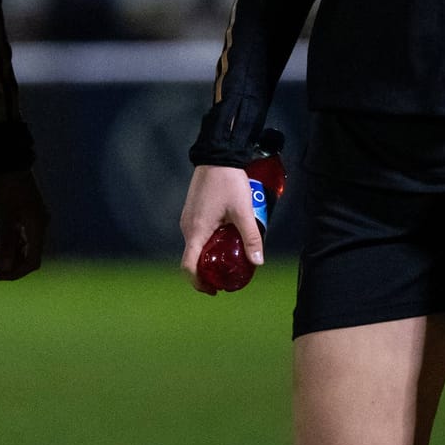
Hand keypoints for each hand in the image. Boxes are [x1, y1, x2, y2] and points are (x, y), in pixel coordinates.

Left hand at [0, 169, 47, 279]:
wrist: (11, 163)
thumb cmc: (7, 187)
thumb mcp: (4, 214)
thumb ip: (6, 241)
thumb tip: (5, 267)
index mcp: (38, 227)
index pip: (32, 262)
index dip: (14, 273)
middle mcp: (40, 227)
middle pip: (26, 257)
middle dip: (6, 262)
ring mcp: (34, 223)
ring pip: (22, 249)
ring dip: (4, 254)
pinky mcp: (27, 218)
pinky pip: (19, 239)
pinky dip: (6, 244)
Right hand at [179, 164, 261, 294]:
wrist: (217, 155)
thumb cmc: (228, 181)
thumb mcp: (243, 211)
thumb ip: (251, 237)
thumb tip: (258, 262)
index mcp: (196, 231)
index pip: (188, 266)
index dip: (198, 283)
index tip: (213, 290)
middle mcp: (187, 227)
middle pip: (192, 259)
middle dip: (208, 272)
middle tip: (228, 276)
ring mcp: (187, 218)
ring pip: (195, 246)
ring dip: (209, 256)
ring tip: (229, 257)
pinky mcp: (191, 211)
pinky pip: (197, 234)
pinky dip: (207, 243)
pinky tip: (224, 238)